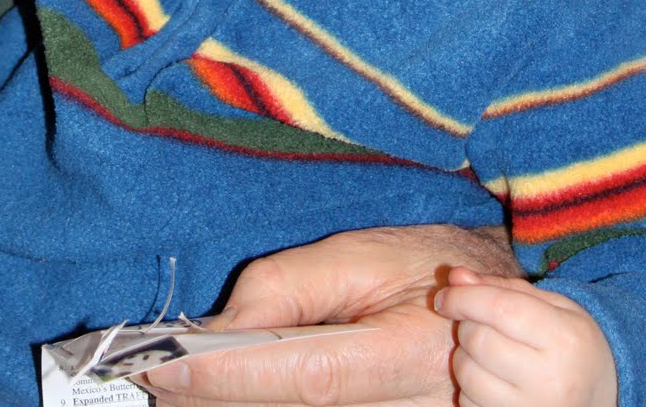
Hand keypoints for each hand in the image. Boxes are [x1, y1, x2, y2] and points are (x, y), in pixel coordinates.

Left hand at [142, 224, 518, 405]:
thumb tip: (219, 328)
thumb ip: (288, 287)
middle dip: (214, 399)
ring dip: (232, 405)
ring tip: (178, 382)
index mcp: (403, 354)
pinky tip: (225, 389)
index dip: (226, 378)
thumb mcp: (360, 253)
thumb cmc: (426, 266)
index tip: (160, 367)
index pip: (301, 376)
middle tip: (151, 377)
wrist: (494, 301)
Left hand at [435, 267, 617, 406]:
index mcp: (563, 339)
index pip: (499, 308)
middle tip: (478, 325)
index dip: (463, 297)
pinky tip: (490, 382)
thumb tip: (454, 276)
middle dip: (466, 326)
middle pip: (479, 341)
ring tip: (485, 354)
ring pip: (469, 376)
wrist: (605, 395)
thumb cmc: (572, 343)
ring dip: (464, 359)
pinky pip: (470, 405)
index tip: (444, 296)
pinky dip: (470, 390)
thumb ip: (502, 288)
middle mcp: (550, 380)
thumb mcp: (551, 306)